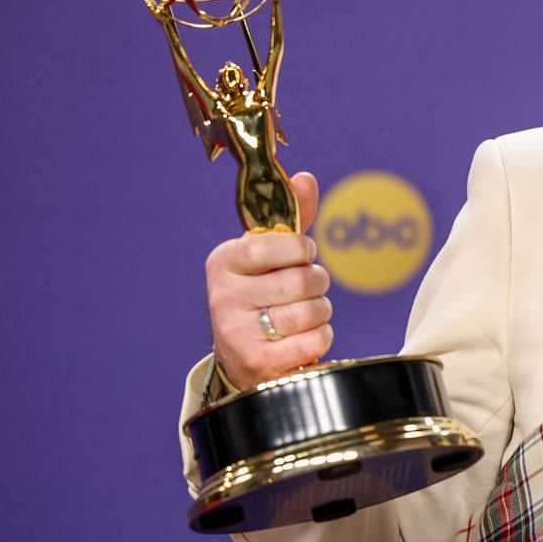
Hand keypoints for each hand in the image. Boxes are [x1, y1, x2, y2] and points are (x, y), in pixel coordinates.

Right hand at [204, 171, 332, 388]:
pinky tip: (301, 339)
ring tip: (301, 316)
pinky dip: (319, 338)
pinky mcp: (257, 363)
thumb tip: (305, 179)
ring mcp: (237, 332)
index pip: (280, 243)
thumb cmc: (262, 296)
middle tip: (304, 291)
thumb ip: (293, 217)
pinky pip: (315, 340)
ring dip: (320, 313)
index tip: (301, 256)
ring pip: (312, 310)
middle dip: (317, 284)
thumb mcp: (271, 256)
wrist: (243, 357)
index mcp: (223, 262)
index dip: (303, 250)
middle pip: (302, 279)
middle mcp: (223, 296)